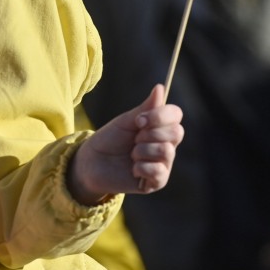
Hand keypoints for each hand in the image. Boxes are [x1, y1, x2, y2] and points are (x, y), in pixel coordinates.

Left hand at [67, 84, 183, 203]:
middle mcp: (166, 144)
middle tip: (134, 139)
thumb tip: (160, 87)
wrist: (92, 162)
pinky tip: (133, 169)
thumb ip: (145, 108)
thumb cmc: (110, 139)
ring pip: (166, 151)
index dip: (160, 115)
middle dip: (150, 133)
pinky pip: (159, 171)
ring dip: (142, 150)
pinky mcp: (157, 182)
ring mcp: (164, 163)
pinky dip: (141, 167)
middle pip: (177, 132)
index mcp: (160, 127)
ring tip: (131, 154)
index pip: (176, 115)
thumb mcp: (126, 122)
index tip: (138, 120)